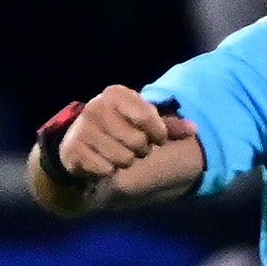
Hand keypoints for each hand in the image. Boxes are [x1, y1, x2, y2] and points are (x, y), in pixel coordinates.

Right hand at [56, 84, 194, 186]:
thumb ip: (170, 126)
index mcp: (116, 94)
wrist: (81, 144)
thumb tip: (193, 128)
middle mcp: (96, 106)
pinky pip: (105, 168)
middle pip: (137, 140)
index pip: (147, 117)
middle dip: (141, 150)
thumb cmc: (121, 130)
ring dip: (126, 162)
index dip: (158, 133)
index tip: (157, 137)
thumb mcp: (146, 123)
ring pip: (123, 157)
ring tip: (119, 155)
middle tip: (134, 148)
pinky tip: (104, 163)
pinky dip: (109, 171)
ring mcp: (81, 127)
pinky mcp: (73, 149)